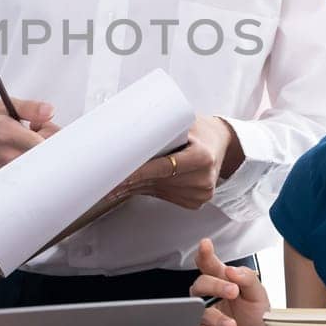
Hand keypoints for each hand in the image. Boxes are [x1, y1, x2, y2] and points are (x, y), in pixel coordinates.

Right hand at [0, 97, 59, 180]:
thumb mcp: (3, 107)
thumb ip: (29, 108)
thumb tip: (49, 110)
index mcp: (7, 133)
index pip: (41, 141)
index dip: (52, 133)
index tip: (49, 126)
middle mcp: (9, 155)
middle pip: (47, 153)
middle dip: (51, 141)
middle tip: (41, 132)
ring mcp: (12, 170)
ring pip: (44, 162)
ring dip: (44, 151)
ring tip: (31, 142)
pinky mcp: (15, 179)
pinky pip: (37, 170)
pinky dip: (38, 160)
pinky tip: (27, 153)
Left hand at [116, 115, 242, 209]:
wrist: (220, 143)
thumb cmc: (200, 130)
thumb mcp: (185, 123)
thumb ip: (162, 130)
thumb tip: (126, 129)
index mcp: (202, 157)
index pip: (164, 167)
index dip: (139, 173)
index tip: (118, 175)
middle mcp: (203, 179)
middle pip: (157, 181)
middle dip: (129, 182)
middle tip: (104, 181)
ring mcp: (200, 194)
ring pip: (157, 191)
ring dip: (134, 189)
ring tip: (111, 185)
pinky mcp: (195, 202)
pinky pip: (164, 196)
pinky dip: (147, 191)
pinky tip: (131, 188)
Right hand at [188, 238, 280, 325]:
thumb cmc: (258, 319)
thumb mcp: (258, 296)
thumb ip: (247, 279)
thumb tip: (230, 270)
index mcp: (222, 282)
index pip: (209, 265)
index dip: (205, 254)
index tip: (205, 245)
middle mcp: (209, 298)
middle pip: (199, 285)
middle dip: (215, 286)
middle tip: (233, 292)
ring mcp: (203, 317)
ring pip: (197, 312)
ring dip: (217, 319)